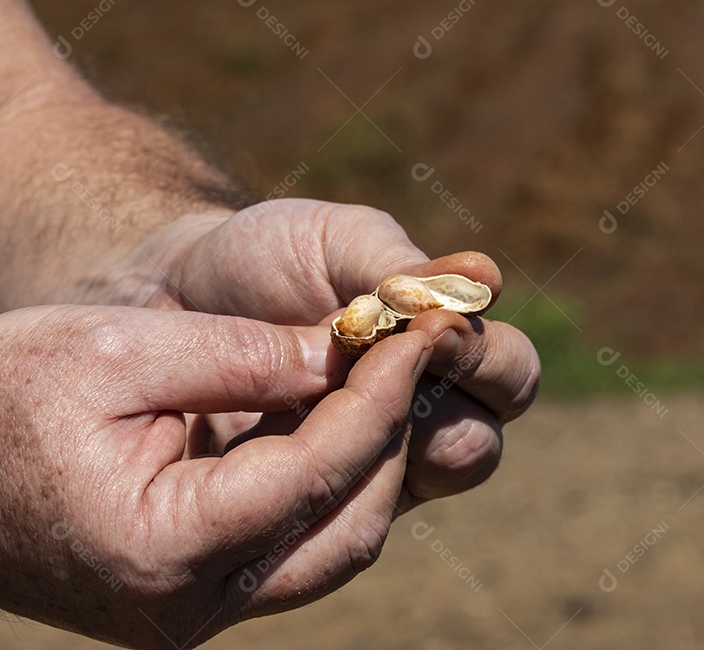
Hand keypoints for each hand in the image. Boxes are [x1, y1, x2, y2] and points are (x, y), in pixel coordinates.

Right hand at [0, 304, 430, 647]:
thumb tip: (346, 355)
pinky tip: (341, 419)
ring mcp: (194, 613)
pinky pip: (299, 547)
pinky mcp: (197, 597)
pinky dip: (332, 484)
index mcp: (161, 547)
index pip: (319, 472)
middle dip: (391, 433)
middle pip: (349, 526)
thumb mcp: (115, 350)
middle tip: (413, 352)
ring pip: (335, 546)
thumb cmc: (4, 396)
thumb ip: (242, 355)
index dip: (381, 396)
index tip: (422, 331)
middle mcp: (188, 606)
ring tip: (384, 380)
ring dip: (371, 463)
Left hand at [96, 198, 539, 507]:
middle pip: (480, 444)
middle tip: (388, 365)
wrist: (169, 297)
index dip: (485, 358)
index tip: (435, 327)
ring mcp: (371, 468)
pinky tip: (280, 437)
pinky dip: (326, 473)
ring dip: (387, 443)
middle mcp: (425, 419)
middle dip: (446, 406)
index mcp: (448, 355)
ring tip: (328, 399)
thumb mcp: (335, 242)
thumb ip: (404, 266)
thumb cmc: (267, 259)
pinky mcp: (314, 504)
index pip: (510, 376)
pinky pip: (345, 512)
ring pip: (406, 493)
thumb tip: (486, 280)